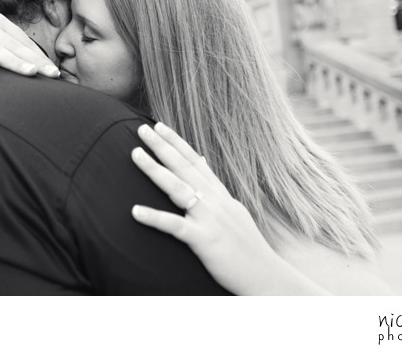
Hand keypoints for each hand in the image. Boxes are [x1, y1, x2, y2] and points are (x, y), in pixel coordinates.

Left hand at [131, 123, 329, 294]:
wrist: (267, 276)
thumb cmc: (247, 246)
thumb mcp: (234, 210)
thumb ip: (216, 188)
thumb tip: (204, 162)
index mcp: (219, 194)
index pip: (195, 161)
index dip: (176, 142)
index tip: (159, 125)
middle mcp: (214, 201)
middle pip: (183, 167)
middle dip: (161, 146)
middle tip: (141, 129)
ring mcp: (209, 219)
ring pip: (177, 188)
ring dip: (154, 169)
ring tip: (135, 154)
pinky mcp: (204, 240)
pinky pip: (175, 226)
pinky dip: (154, 217)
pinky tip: (135, 211)